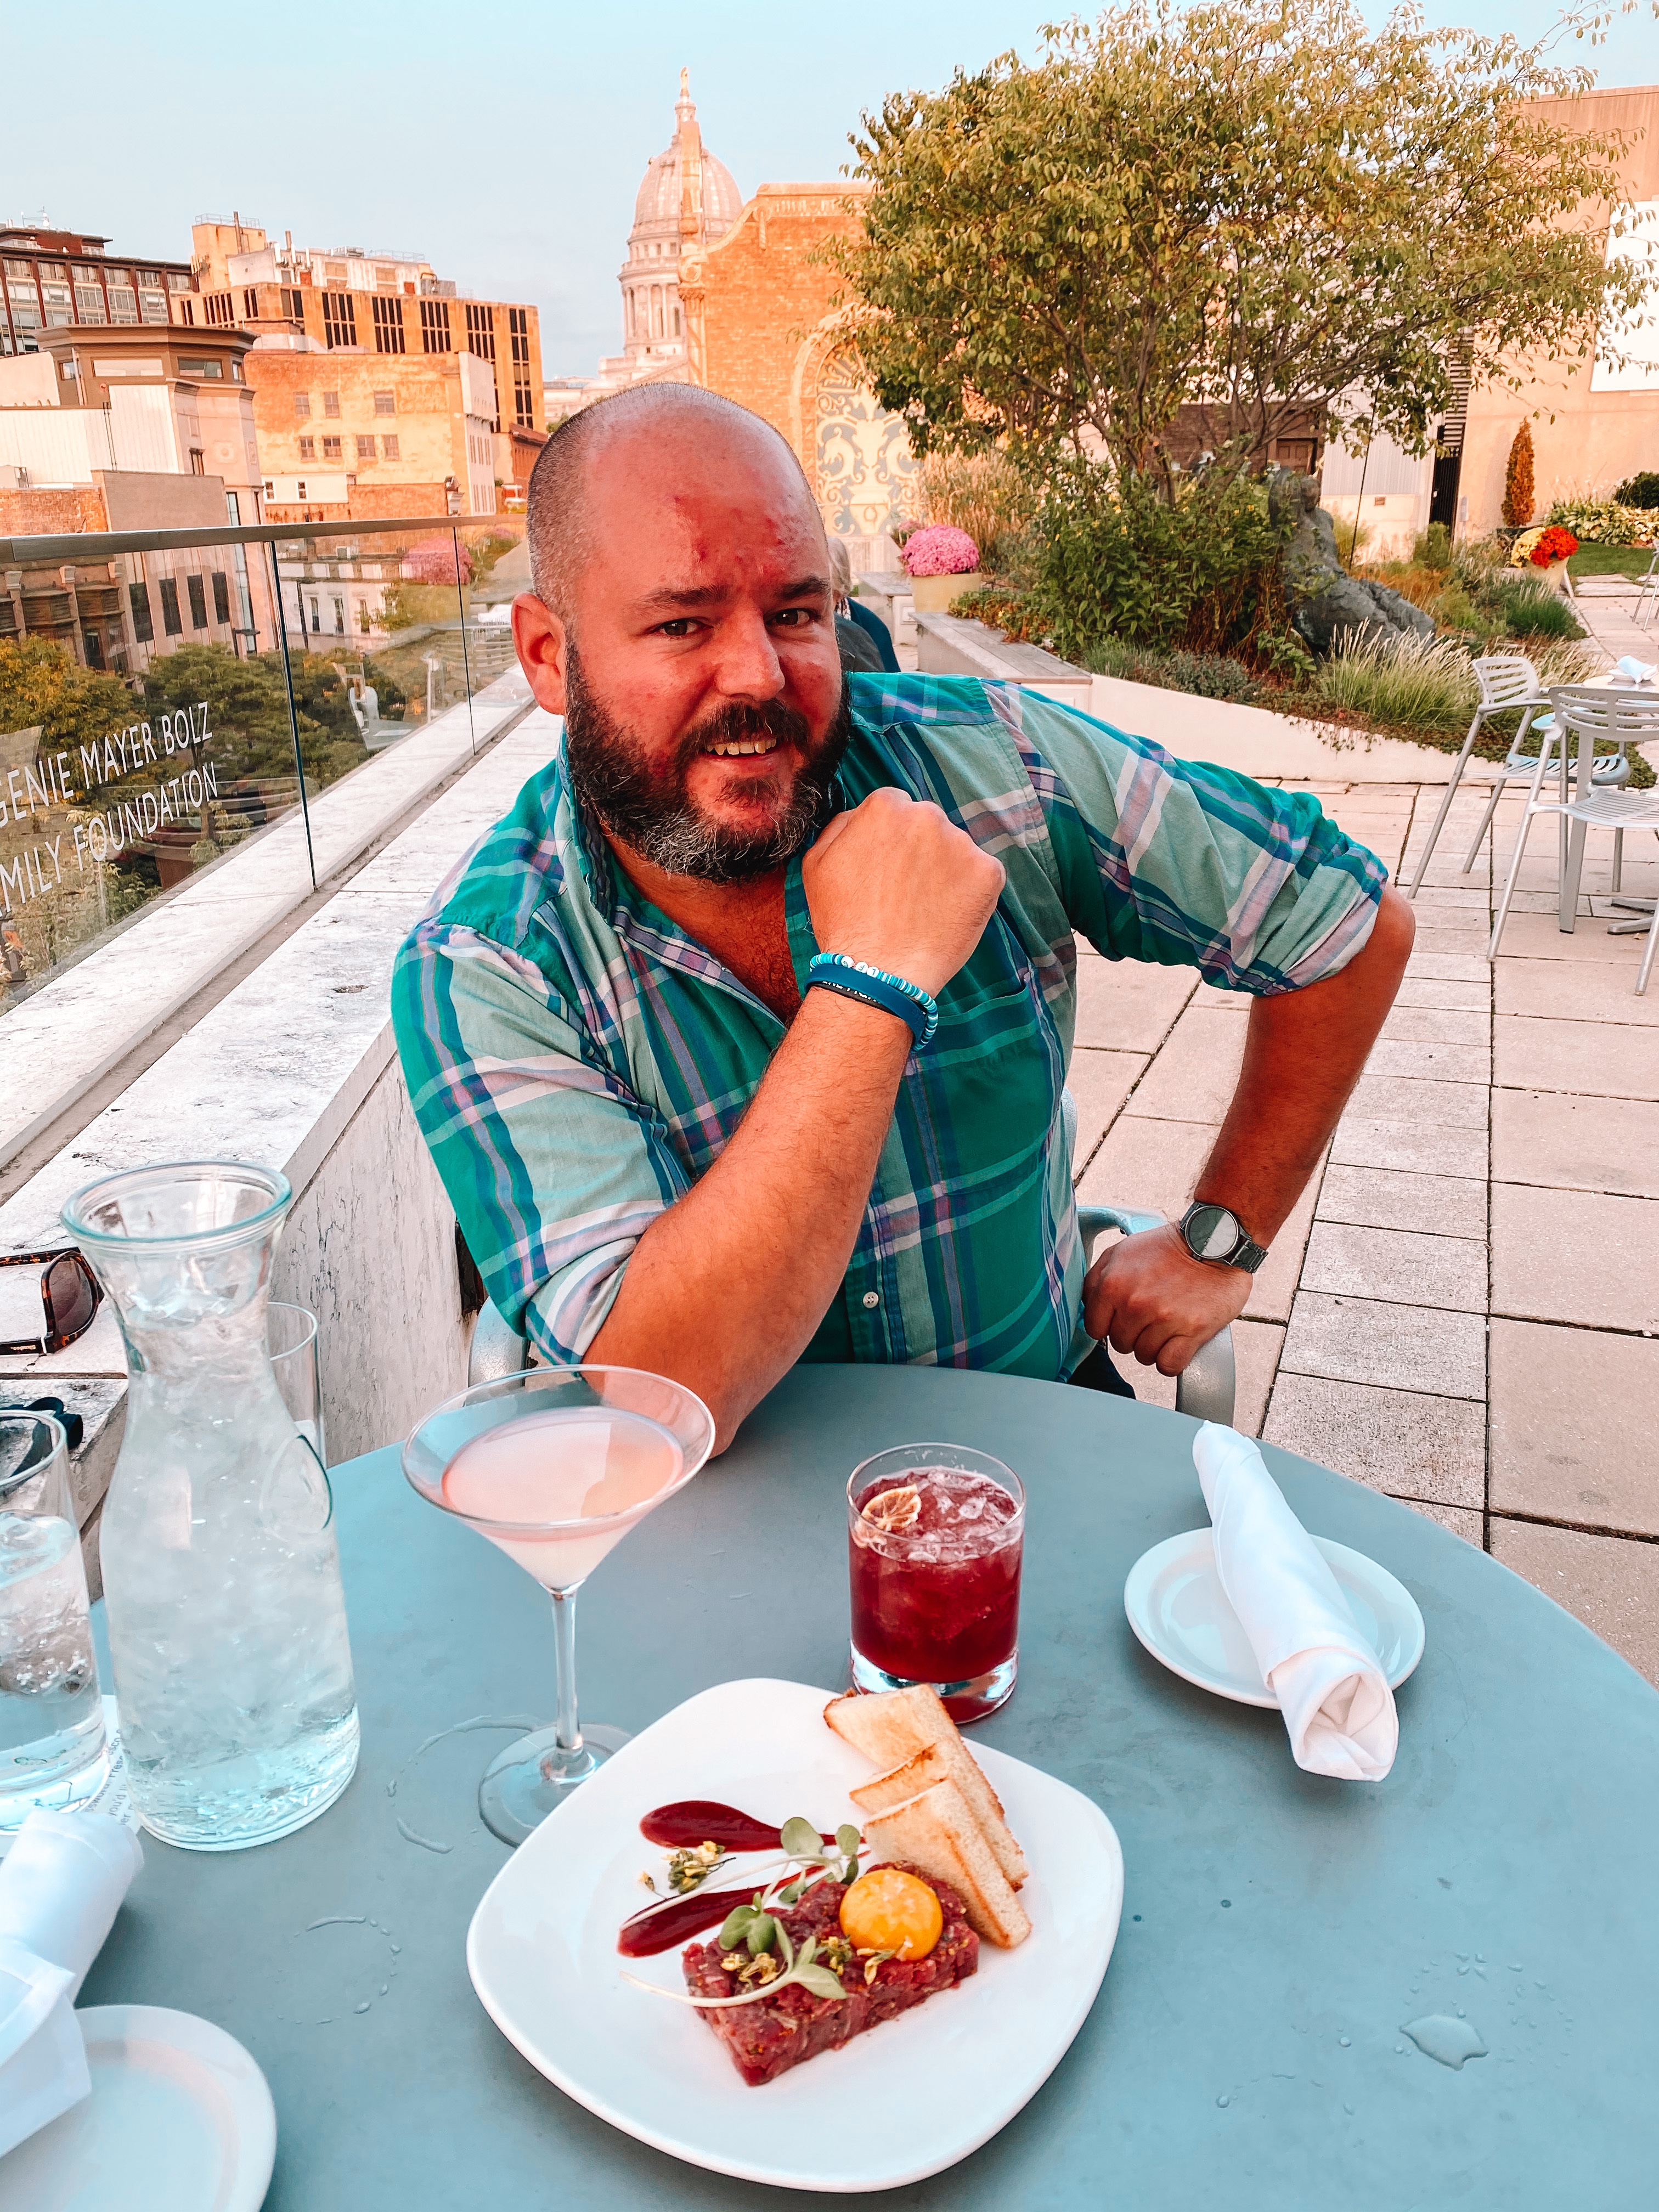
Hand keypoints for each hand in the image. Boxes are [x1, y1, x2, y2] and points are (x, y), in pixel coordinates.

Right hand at [802, 787, 1004, 998]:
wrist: (878, 973)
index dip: (890, 841)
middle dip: (919, 850)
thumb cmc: (843, 922)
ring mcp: (962, 843)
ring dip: (945, 870)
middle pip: (927, 824)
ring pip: (956, 849)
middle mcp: (927, 815)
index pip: (895, 808)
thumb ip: (842, 825)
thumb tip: (862, 814)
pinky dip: (969, 893)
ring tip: (924, 909)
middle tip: (905, 892)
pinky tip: (947, 915)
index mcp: (885, 807)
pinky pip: (982, 875)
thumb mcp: (817, 863)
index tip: (887, 868)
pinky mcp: (988, 873)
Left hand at [1082, 1225, 1250, 1375]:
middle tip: (1151, 1316)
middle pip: (1120, 1344)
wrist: (1215, 1242)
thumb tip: (1086, 1307)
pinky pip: (1169, 1365)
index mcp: (1113, 1283)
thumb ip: (1096, 1280)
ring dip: (1154, 1346)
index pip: (1094, 1328)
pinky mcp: (1192, 1331)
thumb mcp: (1121, 1252)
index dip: (1108, 1325)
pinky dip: (1172, 1360)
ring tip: (1167, 1325)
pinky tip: (1178, 1343)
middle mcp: (1136, 1303)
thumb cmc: (1167, 1248)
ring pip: (1144, 1356)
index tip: (1123, 1317)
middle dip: (1133, 1334)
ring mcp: (1164, 1318)